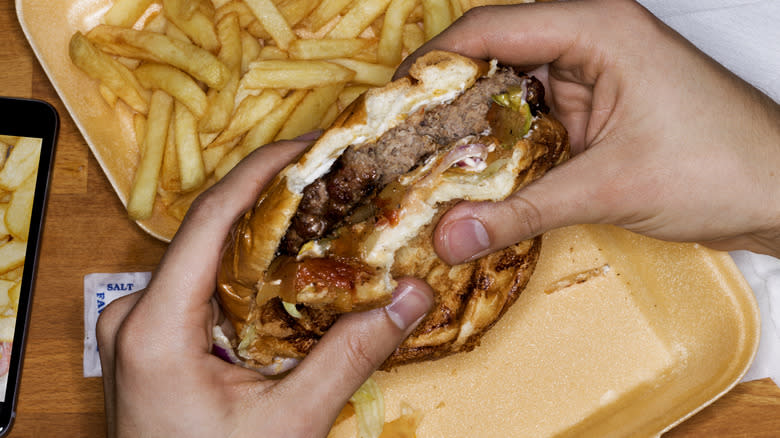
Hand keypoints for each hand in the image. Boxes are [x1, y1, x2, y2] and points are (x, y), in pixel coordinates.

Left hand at [96, 140, 433, 437]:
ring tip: (319, 214)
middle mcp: (135, 314)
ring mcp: (139, 326)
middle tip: (330, 178)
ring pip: (208, 258)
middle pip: (209, 232)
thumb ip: (349, 357)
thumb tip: (409, 298)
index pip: (210, 220)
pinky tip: (289, 266)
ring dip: (262, 236)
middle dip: (272, 200)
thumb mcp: (288, 423)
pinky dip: (247, 270)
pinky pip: (201, 285)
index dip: (261, 173)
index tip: (308, 146)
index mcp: (154, 327)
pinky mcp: (151, 338)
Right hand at [398, 0, 779, 261]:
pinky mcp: (596, 109)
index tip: (393, 103)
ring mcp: (593, 75)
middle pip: (493, 57)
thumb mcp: (610, 187)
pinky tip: (477, 177)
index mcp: (596, 28)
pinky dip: (503, 146)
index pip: (490, 28)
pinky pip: (532, 119)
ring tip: (426, 163)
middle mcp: (589, 40)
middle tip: (402, 142)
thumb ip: (522, 211)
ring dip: (473, 127)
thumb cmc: (723, 167)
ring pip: (510, 91)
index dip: (434, 62)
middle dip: (446, 99)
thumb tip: (450, 235)